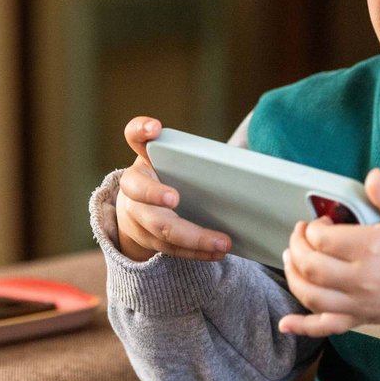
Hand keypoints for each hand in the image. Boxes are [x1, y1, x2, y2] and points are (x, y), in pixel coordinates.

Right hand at [112, 116, 231, 262]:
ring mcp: (137, 216)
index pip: (135, 136)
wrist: (140, 209)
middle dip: (155, 194)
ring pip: (159, 228)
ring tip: (222, 242)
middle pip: (139, 190)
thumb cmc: (170, 178)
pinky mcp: (148, 239)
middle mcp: (134, 186)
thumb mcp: (175, 162)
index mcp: (145, 158)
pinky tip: (217, 252)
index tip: (155, 128)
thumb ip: (197, 157)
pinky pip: (171, 249)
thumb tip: (246, 163)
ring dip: (192, 237)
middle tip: (175, 197)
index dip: (141, 130)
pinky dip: (196, 252)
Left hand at [278, 168, 379, 337]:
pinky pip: (326, 327)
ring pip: (310, 295)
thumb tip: (372, 177)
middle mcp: (362, 279)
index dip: (313, 228)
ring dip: (292, 276)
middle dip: (296, 247)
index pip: (323, 239)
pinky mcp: (362, 318)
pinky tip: (286, 323)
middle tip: (300, 235)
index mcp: (373, 248)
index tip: (319, 222)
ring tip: (291, 259)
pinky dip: (302, 326)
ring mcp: (360, 303)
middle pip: (311, 266)